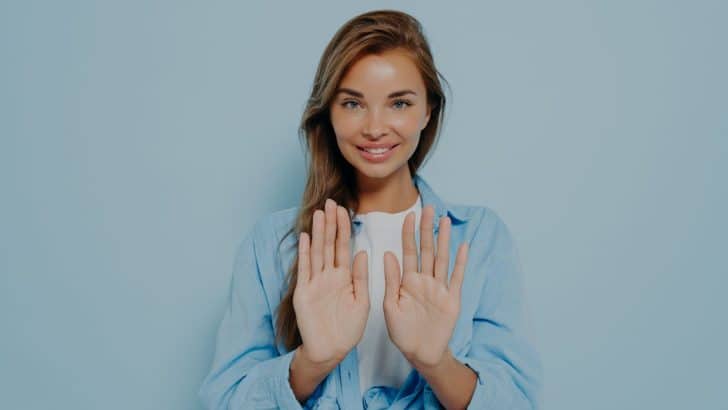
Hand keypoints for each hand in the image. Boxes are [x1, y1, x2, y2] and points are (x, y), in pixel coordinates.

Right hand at [293, 198, 369, 364]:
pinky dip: (304, 254)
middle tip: (331, 202)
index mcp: (344, 277)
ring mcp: (315, 283)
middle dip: (330, 224)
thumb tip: (362, 252)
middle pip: (329, 245)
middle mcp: (328, 276)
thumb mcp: (362, 301)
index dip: (344, 228)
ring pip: (317, 253)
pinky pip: (304, 270)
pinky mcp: (304, 293)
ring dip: (318, 233)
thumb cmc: (348, 329)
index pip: (344, 247)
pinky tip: (305, 237)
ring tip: (319, 214)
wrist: (330, 350)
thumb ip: (361, 277)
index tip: (345, 209)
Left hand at [383, 205, 467, 367]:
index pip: (408, 251)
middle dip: (427, 229)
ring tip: (444, 221)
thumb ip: (391, 280)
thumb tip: (387, 253)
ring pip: (442, 259)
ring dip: (444, 240)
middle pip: (427, 250)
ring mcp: (439, 288)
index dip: (408, 233)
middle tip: (429, 208)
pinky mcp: (452, 299)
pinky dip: (460, 262)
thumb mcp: (390, 306)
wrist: (420, 353)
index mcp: (407, 281)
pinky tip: (463, 246)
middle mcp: (424, 280)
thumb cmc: (402, 331)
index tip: (408, 215)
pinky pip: (456, 277)